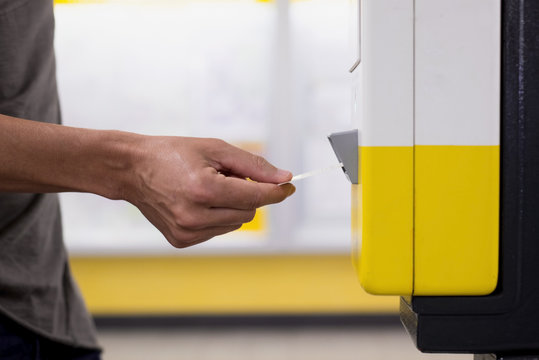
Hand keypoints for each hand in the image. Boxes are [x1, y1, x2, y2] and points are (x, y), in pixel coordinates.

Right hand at [125, 136, 294, 247]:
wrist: (133, 169)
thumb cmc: (174, 154)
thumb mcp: (215, 149)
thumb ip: (253, 164)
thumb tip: (284, 178)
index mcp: (204, 189)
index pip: (255, 197)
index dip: (276, 191)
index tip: (289, 186)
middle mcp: (194, 216)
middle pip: (249, 212)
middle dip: (248, 194)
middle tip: (228, 176)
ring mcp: (186, 232)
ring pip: (235, 224)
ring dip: (233, 206)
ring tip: (208, 188)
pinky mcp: (181, 241)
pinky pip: (218, 231)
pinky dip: (217, 216)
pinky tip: (198, 202)